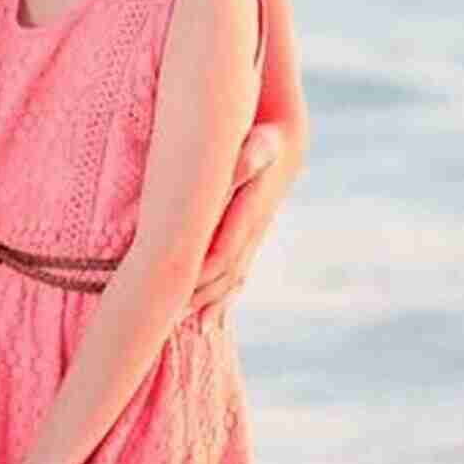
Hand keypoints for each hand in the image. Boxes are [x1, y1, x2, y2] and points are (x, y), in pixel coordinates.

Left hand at [192, 121, 298, 316]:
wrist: (288, 138)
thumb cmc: (266, 134)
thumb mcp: (259, 140)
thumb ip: (248, 156)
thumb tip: (241, 166)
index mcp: (254, 211)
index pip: (226, 253)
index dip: (202, 275)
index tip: (180, 294)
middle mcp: (255, 230)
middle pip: (229, 274)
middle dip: (203, 298)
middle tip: (175, 319)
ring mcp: (254, 234)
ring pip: (235, 276)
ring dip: (216, 301)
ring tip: (198, 328)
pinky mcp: (249, 233)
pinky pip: (238, 270)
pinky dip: (226, 294)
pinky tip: (213, 316)